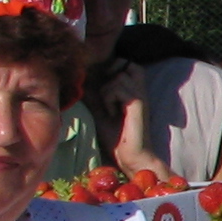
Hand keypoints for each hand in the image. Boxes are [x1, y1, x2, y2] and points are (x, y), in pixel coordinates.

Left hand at [99, 62, 169, 178]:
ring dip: (106, 93)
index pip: (127, 63)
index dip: (114, 66)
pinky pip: (116, 89)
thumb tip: (80, 79)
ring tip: (110, 110)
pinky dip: (109, 101)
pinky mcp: (138, 103)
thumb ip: (94, 95)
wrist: (130, 156)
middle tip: (108, 97)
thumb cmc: (117, 137)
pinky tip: (113, 114)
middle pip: (124, 64)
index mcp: (134, 90)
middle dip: (110, 76)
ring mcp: (141, 95)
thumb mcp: (100, 111)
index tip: (104, 84)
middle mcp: (140, 90)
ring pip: (117, 77)